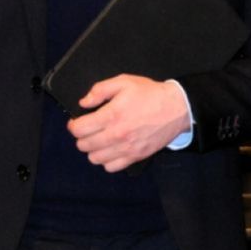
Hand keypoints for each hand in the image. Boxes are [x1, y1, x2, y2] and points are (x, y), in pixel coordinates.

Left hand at [68, 75, 191, 172]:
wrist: (177, 108)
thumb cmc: (150, 94)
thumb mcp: (124, 82)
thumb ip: (100, 90)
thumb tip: (84, 103)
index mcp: (111, 115)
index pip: (78, 129)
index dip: (73, 125)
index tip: (77, 122)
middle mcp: (116, 135)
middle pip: (83, 145)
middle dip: (82, 137)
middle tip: (90, 130)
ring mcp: (126, 148)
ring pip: (95, 158)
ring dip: (93, 150)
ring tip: (100, 140)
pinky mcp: (136, 156)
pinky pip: (111, 167)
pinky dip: (107, 161)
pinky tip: (111, 150)